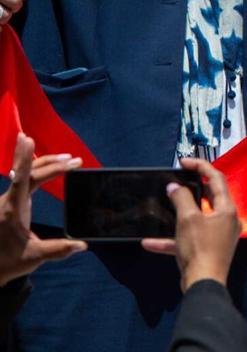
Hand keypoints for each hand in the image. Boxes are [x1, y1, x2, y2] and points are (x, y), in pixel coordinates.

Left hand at [0, 134, 84, 285]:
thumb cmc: (9, 262)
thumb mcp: (33, 257)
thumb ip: (58, 250)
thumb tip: (82, 245)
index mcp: (12, 210)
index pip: (21, 179)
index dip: (25, 158)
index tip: (28, 139)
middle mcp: (9, 201)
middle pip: (30, 173)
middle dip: (52, 163)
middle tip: (74, 159)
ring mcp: (9, 200)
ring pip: (27, 174)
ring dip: (47, 164)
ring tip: (67, 159)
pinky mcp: (12, 202)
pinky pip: (25, 179)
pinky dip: (40, 170)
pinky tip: (51, 167)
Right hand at [142, 158, 240, 291]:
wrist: (204, 284)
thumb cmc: (199, 248)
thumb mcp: (188, 219)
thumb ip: (181, 199)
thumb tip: (175, 186)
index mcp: (227, 208)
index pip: (216, 179)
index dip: (201, 166)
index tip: (183, 162)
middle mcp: (227, 220)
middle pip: (210, 197)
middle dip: (191, 189)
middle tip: (177, 180)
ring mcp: (219, 235)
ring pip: (197, 219)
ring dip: (179, 215)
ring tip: (164, 205)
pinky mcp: (209, 249)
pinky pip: (189, 239)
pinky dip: (173, 240)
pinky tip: (150, 242)